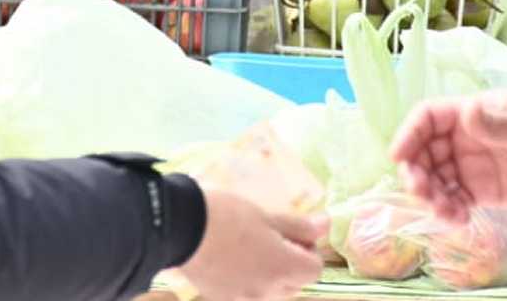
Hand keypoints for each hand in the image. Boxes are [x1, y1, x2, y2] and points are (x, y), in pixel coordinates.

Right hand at [175, 189, 324, 300]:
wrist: (179, 228)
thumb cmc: (227, 216)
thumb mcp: (266, 215)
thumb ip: (299, 226)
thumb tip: (327, 225)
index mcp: (282, 269)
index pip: (314, 269)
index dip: (307, 249)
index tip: (290, 234)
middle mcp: (267, 292)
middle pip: (295, 284)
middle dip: (290, 264)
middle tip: (269, 238)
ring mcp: (244, 300)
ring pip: (272, 293)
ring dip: (269, 276)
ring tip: (248, 250)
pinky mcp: (223, 300)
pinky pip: (248, 296)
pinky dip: (247, 282)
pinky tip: (231, 262)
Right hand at [391, 92, 506, 225]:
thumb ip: (498, 124)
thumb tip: (467, 114)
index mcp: (474, 113)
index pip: (428, 117)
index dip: (409, 133)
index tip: (399, 156)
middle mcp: (467, 138)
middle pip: (425, 151)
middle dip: (416, 171)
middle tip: (421, 192)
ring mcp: (474, 167)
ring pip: (436, 179)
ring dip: (430, 195)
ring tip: (443, 212)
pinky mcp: (485, 193)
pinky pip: (455, 201)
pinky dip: (448, 210)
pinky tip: (456, 219)